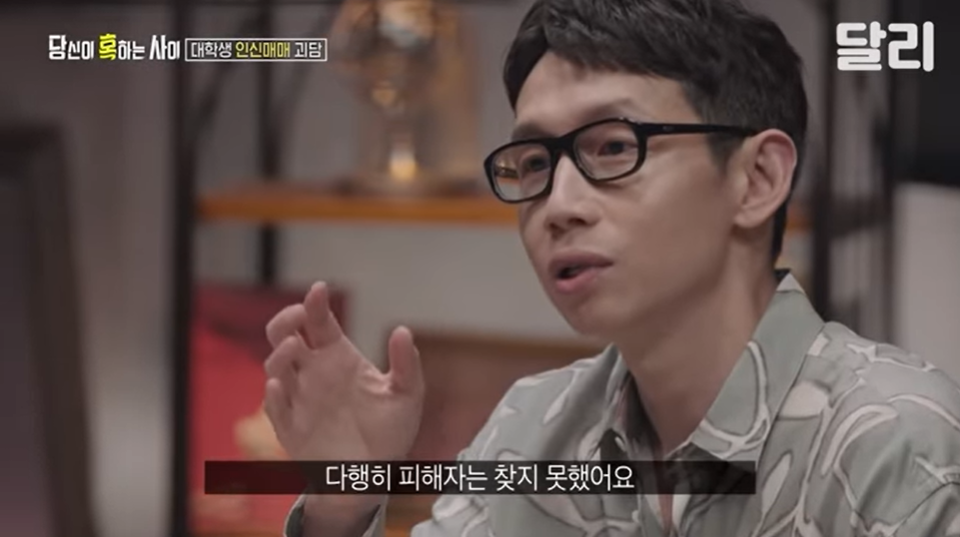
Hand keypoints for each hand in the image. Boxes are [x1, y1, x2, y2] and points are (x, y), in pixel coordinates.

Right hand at [263, 282, 424, 529]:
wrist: (376, 474)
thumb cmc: (389, 431)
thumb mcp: (407, 395)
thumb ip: (406, 364)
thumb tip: (402, 331)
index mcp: (338, 357)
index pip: (318, 322)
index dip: (314, 303)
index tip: (319, 290)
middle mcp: (314, 373)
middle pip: (284, 335)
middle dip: (286, 321)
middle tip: (299, 317)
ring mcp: (300, 398)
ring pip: (275, 367)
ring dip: (280, 354)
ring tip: (294, 347)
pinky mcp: (291, 427)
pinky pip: (275, 409)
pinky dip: (274, 396)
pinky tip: (282, 385)